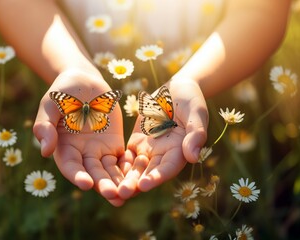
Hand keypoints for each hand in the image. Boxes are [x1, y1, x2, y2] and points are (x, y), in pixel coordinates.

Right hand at [33, 70, 125, 205]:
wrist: (84, 81)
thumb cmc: (63, 92)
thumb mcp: (50, 105)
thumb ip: (45, 126)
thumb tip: (45, 152)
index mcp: (64, 146)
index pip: (70, 165)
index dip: (77, 175)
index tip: (86, 183)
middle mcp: (81, 153)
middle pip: (92, 172)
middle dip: (102, 184)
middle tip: (113, 195)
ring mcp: (99, 149)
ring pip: (109, 170)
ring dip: (118, 182)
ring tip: (128, 194)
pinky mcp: (114, 144)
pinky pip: (122, 159)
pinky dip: (129, 168)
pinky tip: (138, 177)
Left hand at [118, 79, 208, 198]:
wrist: (175, 89)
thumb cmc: (191, 99)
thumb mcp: (196, 112)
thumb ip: (195, 133)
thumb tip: (192, 157)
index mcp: (179, 150)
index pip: (168, 167)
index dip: (157, 177)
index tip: (144, 185)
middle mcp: (163, 155)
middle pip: (149, 173)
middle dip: (135, 184)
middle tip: (121, 194)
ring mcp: (149, 150)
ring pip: (135, 168)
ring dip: (123, 179)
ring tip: (110, 190)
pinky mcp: (137, 143)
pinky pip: (126, 156)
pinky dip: (117, 165)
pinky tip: (103, 172)